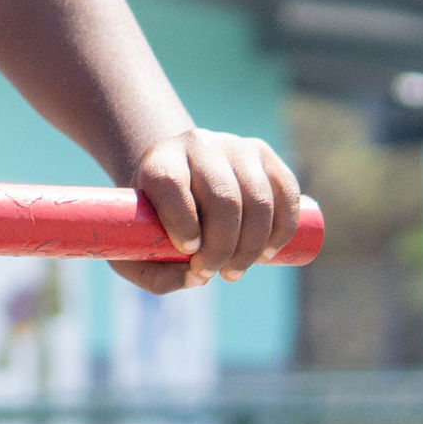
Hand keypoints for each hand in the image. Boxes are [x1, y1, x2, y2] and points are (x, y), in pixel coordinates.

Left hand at [115, 128, 299, 293]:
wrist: (179, 177)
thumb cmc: (155, 219)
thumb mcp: (136, 247)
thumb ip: (155, 274)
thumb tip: (197, 279)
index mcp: (159, 161)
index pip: (170, 184)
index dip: (181, 223)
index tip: (188, 252)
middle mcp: (198, 144)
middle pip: (222, 198)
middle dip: (222, 247)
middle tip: (213, 272)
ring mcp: (235, 146)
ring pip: (257, 199)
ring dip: (252, 246)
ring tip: (236, 271)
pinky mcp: (265, 155)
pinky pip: (286, 192)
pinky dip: (283, 229)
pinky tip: (269, 252)